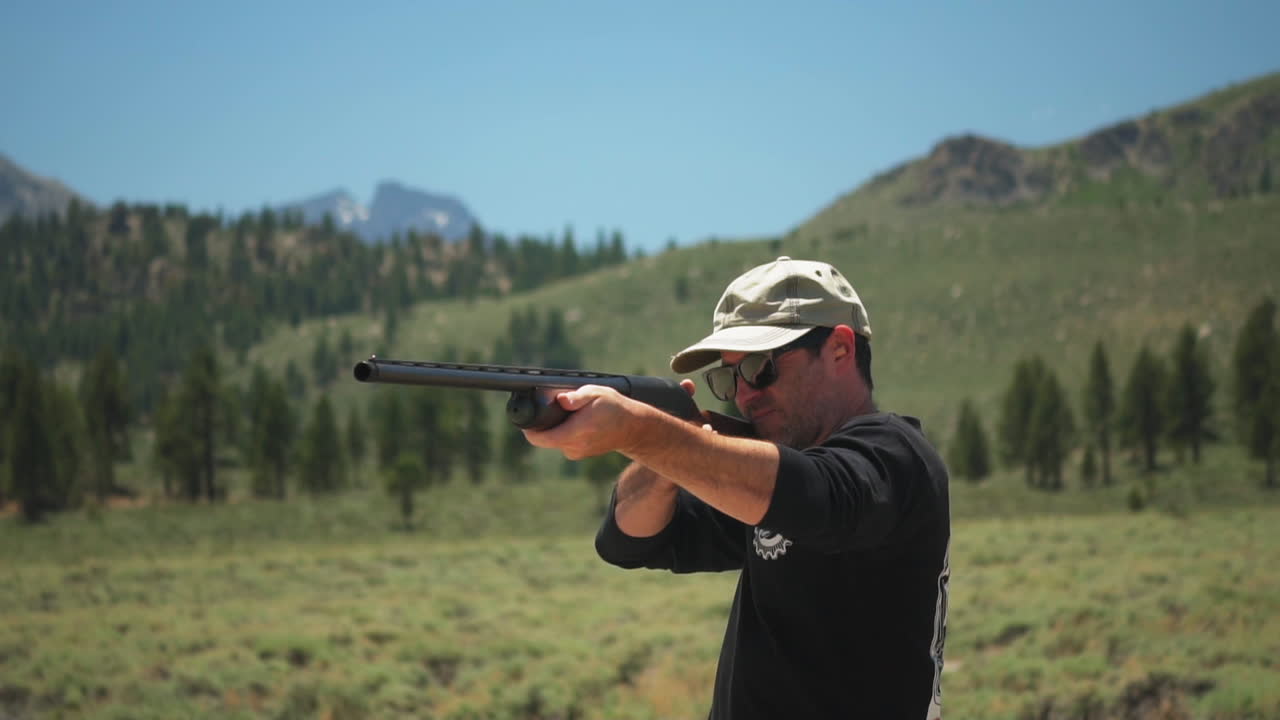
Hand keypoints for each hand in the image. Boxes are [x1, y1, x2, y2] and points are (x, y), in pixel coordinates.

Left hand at [522, 380, 707, 459]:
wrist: (633, 428)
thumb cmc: (615, 408)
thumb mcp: (597, 394)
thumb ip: (576, 397)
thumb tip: (561, 400)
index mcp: (575, 432)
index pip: (541, 438)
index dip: (529, 430)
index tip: (526, 419)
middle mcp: (574, 447)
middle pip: (545, 439)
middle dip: (544, 425)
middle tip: (551, 410)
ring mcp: (577, 453)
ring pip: (554, 440)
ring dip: (555, 428)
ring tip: (568, 414)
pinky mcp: (580, 453)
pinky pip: (563, 442)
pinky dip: (564, 432)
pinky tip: (575, 422)